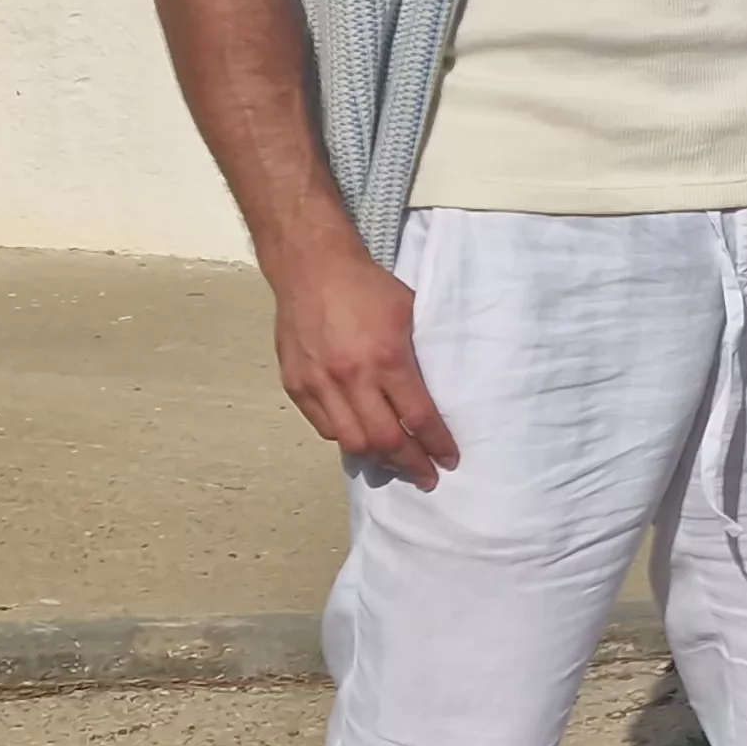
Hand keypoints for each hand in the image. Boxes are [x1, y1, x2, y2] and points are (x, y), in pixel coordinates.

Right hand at [272, 247, 458, 488]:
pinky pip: (324, 426)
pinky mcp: (296, 384)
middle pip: (385, 441)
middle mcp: (352, 377)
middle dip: (411, 464)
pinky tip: (362, 437)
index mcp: (388, 358)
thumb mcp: (410, 315)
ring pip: (351, 441)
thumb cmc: (368, 287)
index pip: (419, 417)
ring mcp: (319, 384)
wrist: (312, 269)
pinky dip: (346, 437)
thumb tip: (433, 394)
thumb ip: (418, 357)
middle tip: (427, 476)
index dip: (437, 445)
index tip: (450, 459)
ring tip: (396, 464)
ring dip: (378, 459)